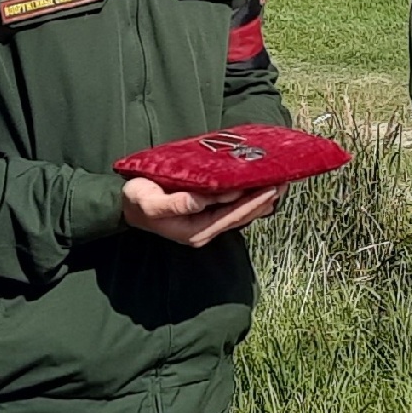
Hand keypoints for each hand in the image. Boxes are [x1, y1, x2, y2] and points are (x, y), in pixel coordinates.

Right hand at [122, 177, 281, 247]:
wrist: (127, 204)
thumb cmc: (137, 202)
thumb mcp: (149, 202)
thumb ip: (175, 203)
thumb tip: (202, 200)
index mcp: (194, 231)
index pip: (230, 216)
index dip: (251, 202)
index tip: (269, 187)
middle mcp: (204, 230)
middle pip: (241, 216)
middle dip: (263, 199)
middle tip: (284, 181)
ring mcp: (206, 224)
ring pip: (240, 213)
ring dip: (259, 199)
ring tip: (280, 182)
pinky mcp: (206, 214)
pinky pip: (233, 207)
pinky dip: (248, 197)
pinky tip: (260, 187)